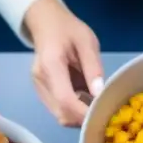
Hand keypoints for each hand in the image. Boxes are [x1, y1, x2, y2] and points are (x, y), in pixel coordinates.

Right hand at [25, 0, 103, 126]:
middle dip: (83, 118)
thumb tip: (99, 94)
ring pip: (60, 115)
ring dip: (79, 116)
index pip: (65, 100)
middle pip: (62, 113)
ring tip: (95, 104)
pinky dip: (73, 110)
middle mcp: (41, 81)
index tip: (102, 114)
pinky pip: (58, 109)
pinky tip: (84, 99)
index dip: (83, 113)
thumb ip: (93, 67)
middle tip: (103, 111)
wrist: (46, 23)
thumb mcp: (87, 41)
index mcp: (50, 65)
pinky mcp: (41, 92)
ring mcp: (39, 88)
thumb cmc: (68, 29)